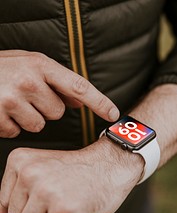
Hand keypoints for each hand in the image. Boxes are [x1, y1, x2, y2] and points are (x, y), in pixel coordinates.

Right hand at [0, 50, 118, 137]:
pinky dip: (12, 125)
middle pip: (58, 111)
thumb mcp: (30, 65)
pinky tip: (2, 111)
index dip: (99, 102)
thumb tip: (79, 101)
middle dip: (46, 107)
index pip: (78, 86)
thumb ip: (56, 82)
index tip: (113, 114)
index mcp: (40, 64)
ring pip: (40, 124)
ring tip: (13, 102)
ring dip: (30, 117)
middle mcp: (29, 81)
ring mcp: (12, 100)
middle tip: (27, 96)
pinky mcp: (0, 118)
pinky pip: (18, 131)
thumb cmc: (2, 69)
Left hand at [0, 138, 142, 212]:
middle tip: (60, 194)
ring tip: (67, 201)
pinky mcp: (63, 210)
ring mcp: (46, 191)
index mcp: (21, 160)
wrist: (109, 165)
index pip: (4, 201)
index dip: (29, 201)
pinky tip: (73, 211)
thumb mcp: (42, 167)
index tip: (47, 191)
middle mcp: (30, 173)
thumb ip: (16, 191)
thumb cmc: (77, 169)